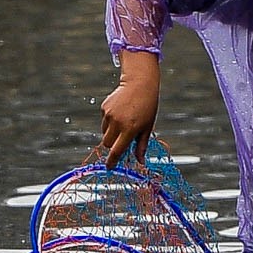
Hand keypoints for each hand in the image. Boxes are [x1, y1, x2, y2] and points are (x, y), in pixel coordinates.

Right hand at [99, 50, 160, 166]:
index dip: (112, 161)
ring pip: (104, 133)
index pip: (116, 151)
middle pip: (107, 144)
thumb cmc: (148, 107)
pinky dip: (110, 122)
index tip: (109, 167)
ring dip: (111, 133)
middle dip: (112, 146)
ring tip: (124, 122)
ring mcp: (109, 114)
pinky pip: (104, 121)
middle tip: (122, 141)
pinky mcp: (104, 107)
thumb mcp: (148, 127)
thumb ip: (141, 145)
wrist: (140, 84)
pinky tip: (120, 113)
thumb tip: (140, 161)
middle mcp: (117, 123)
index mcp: (129, 129)